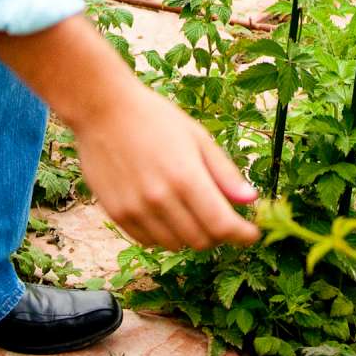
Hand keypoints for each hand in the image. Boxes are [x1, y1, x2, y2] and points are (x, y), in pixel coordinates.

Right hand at [0, 18, 256, 251]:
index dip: (242, 235)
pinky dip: (164, 234)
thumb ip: (224, 173)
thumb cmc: (154, 118)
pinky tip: (166, 212)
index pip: (222, 225)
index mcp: (186, 178)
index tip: (252, 234)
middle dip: (218, 234)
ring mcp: (136, 210)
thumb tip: (250, 200)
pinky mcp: (117, 214)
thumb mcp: (198, 137)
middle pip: (201, 241)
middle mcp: (160, 199)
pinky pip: (149, 241)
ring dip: (191, 235)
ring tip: (191, 210)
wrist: (103, 110)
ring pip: (176, 245)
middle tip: (221, 217)